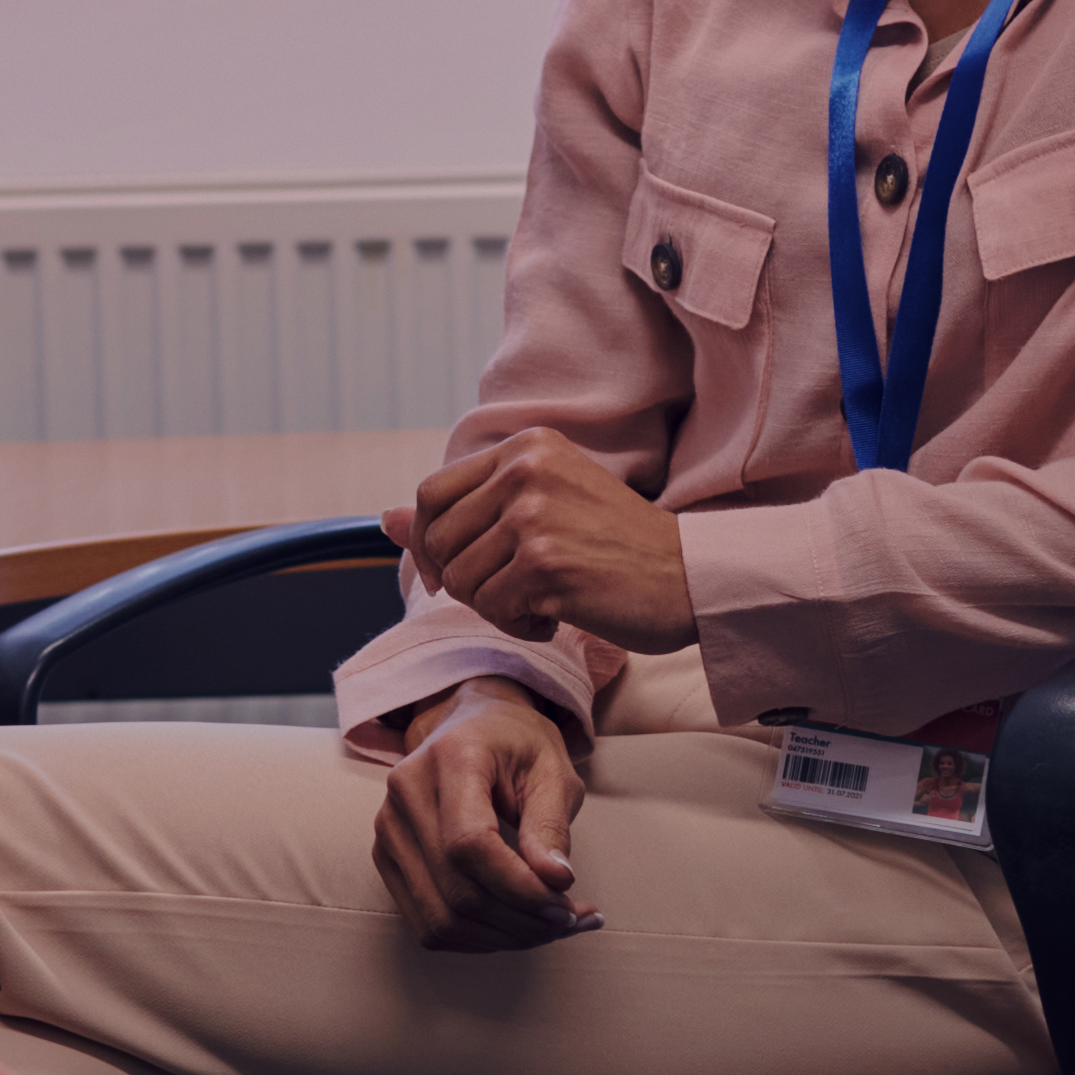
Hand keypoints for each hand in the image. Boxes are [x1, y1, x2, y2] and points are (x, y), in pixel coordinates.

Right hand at [373, 677, 602, 951]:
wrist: (473, 725)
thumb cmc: (517, 745)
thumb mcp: (552, 769)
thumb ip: (551, 825)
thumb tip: (555, 881)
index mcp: (450, 758)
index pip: (469, 845)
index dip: (518, 887)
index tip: (566, 902)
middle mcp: (405, 793)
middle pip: (456, 889)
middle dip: (521, 920)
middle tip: (570, 920)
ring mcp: (388, 828)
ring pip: (440, 917)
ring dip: (503, 937)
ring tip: (550, 927)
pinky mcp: (387, 858)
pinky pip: (428, 923)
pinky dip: (478, 938)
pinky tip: (515, 927)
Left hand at [387, 427, 695, 650]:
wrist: (689, 578)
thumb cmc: (621, 548)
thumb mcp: (544, 508)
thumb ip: (467, 510)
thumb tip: (385, 521)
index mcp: (527, 447)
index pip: (433, 493)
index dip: (430, 543)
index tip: (454, 573)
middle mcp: (527, 470)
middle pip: (440, 540)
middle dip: (463, 582)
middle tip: (509, 596)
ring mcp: (534, 514)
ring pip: (462, 579)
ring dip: (494, 607)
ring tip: (539, 605)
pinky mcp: (545, 562)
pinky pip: (492, 608)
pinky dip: (517, 627)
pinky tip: (553, 620)